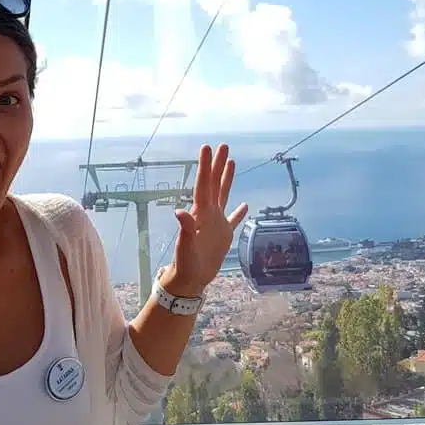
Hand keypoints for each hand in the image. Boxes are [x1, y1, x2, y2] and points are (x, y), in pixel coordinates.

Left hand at [162, 144, 246, 297]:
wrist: (191, 279)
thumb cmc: (186, 263)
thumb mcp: (185, 246)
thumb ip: (184, 228)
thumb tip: (179, 211)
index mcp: (200, 213)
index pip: (204, 184)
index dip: (206, 166)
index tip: (207, 147)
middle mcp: (208, 213)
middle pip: (214, 183)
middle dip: (218, 164)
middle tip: (223, 145)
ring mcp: (216, 222)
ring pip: (223, 195)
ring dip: (227, 179)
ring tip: (232, 162)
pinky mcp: (224, 234)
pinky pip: (233, 219)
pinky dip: (239, 212)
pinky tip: (245, 204)